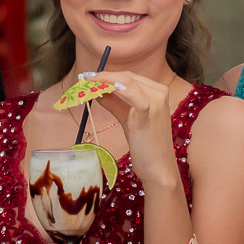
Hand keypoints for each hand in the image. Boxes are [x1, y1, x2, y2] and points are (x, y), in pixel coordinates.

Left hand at [83, 71, 178, 188]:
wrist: (158, 168)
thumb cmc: (145, 145)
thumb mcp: (127, 118)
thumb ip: (115, 103)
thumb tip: (97, 91)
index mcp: (157, 91)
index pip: (129, 77)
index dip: (107, 75)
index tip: (89, 77)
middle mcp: (160, 93)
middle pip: (127, 77)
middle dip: (103, 76)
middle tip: (84, 79)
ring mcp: (157, 103)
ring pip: (128, 82)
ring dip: (105, 81)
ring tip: (89, 83)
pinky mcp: (149, 115)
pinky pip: (136, 97)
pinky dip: (122, 90)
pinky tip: (108, 88)